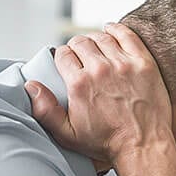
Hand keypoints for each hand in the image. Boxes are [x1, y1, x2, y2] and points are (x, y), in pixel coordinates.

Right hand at [26, 23, 174, 164]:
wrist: (143, 146)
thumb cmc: (107, 143)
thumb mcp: (68, 134)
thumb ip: (46, 110)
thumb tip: (31, 86)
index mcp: (79, 84)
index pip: (63, 54)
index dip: (63, 56)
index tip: (67, 61)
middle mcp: (100, 70)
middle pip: (81, 42)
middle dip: (77, 46)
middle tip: (81, 55)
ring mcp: (124, 64)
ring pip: (102, 37)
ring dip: (95, 39)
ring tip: (96, 47)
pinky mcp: (144, 63)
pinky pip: (127, 35)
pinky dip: (116, 29)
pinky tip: (111, 31)